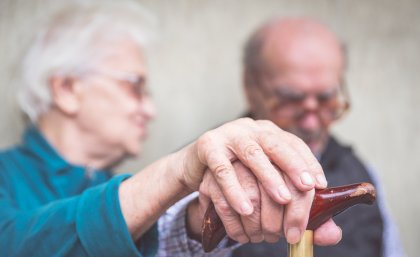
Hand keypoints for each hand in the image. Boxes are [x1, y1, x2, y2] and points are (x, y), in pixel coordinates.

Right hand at [181, 118, 326, 214]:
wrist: (196, 165)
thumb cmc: (236, 175)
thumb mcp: (263, 184)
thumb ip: (296, 208)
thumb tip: (331, 235)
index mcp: (268, 133)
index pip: (293, 144)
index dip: (308, 162)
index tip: (319, 185)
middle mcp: (251, 129)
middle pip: (275, 144)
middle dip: (294, 165)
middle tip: (307, 188)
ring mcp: (229, 135)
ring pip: (252, 153)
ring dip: (268, 177)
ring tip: (282, 199)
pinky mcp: (208, 146)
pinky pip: (222, 169)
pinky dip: (234, 189)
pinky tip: (246, 208)